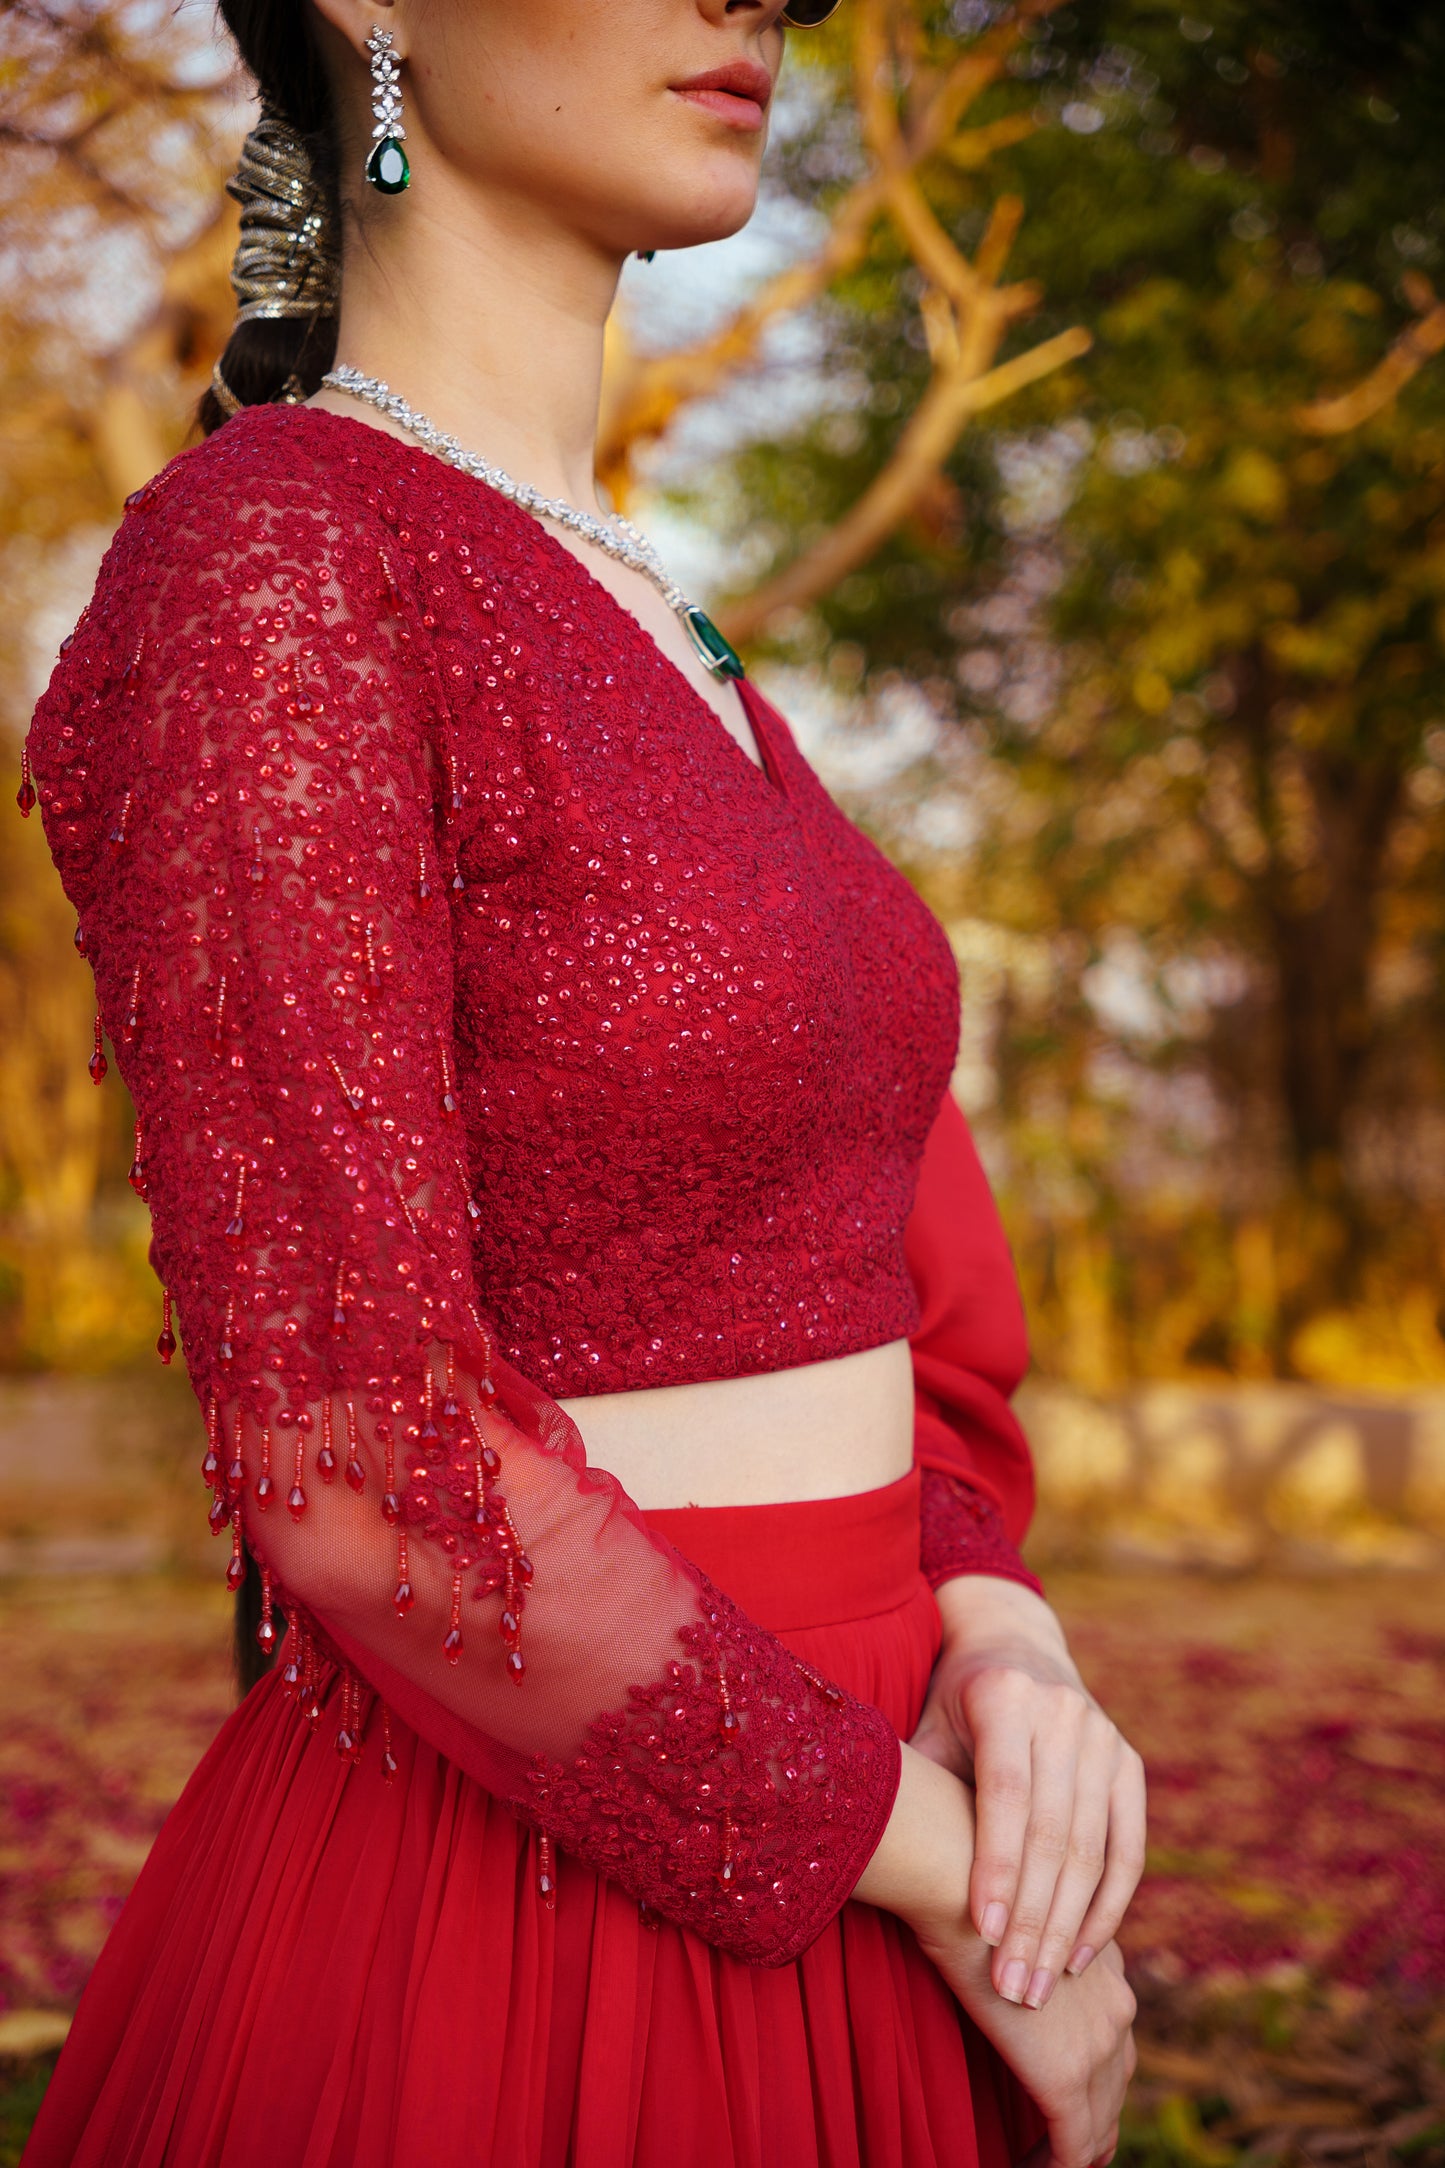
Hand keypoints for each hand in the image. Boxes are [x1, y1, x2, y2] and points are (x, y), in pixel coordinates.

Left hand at [909, 1577, 1145, 2011]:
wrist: (1013, 1646)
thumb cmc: (948, 1705)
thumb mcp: (925, 1724)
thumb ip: (914, 1782)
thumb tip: (854, 1847)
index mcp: (1004, 1697)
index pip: (1004, 1792)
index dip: (997, 1864)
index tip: (984, 1932)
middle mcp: (1062, 1713)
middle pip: (1053, 1831)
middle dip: (1033, 1918)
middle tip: (1011, 1988)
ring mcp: (1104, 1737)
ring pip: (1093, 1848)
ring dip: (1068, 1927)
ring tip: (1038, 1987)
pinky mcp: (1129, 1764)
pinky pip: (1128, 1847)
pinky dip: (1108, 1907)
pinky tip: (1080, 1957)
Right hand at [916, 1913, 1137, 2167]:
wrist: (962, 1893)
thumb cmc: (978, 1900)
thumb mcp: (1029, 1924)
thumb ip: (1040, 1954)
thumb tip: (1016, 1972)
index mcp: (1109, 1969)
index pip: (1115, 2043)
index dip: (1092, 2079)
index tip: (1059, 2099)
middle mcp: (1118, 2007)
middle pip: (1116, 2085)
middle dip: (1090, 2120)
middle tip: (1053, 2143)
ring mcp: (1098, 2044)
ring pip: (1101, 2122)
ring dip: (1074, 2147)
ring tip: (1040, 2160)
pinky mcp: (1065, 2078)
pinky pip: (1074, 2146)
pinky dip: (1052, 2165)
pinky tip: (1025, 2167)